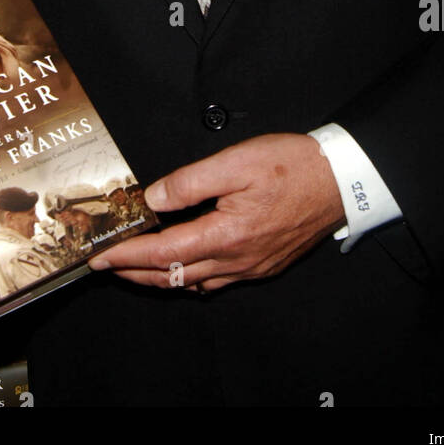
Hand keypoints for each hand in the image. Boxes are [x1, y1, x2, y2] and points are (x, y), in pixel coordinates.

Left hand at [89, 132, 345, 291]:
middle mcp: (237, 260)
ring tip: (138, 267)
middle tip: (109, 266)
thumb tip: (154, 197)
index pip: (162, 252)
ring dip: (161, 277)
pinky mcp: (265, 264)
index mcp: (226, 234)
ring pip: (195, 283)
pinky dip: (192, 277)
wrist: (342, 181)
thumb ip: (191, 182)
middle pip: (173, 277)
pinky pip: (219, 281)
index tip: (101, 256)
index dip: (127, 255)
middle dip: (136, 274)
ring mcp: (252, 267)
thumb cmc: (294, 166)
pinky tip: (186, 265)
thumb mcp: (236, 161)